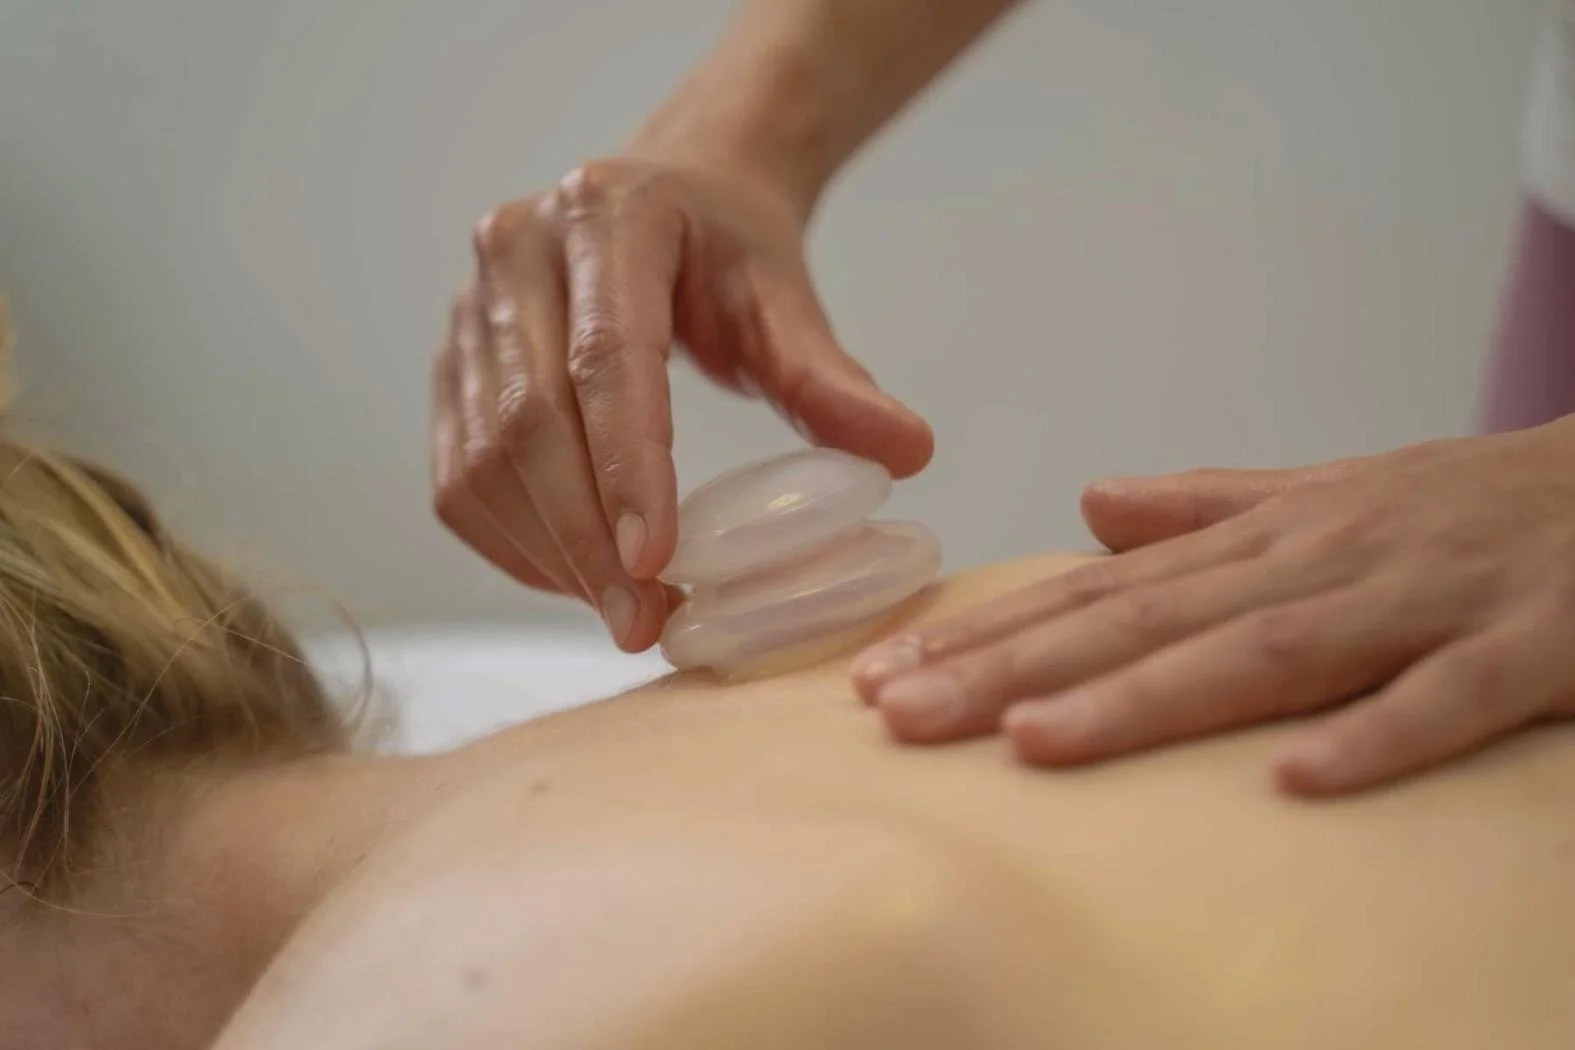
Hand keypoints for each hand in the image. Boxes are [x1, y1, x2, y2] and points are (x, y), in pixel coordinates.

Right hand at [430, 156, 931, 650]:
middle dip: (583, 539)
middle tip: (643, 623)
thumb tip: (908, 453)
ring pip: (480, 460)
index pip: (606, 358)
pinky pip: (457, 477)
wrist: (664, 194)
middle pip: (528, 419)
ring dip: (546, 554)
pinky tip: (576, 579)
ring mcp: (468, 308)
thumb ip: (830, 377)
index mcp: (604, 215)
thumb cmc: (725, 245)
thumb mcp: (783, 295)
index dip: (627, 468)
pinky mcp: (451, 364)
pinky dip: (513, 545)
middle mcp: (514, 251)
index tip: (655, 565)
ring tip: (621, 612)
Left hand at [852, 419, 1574, 794]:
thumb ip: (1210, 507)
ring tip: (1031, 745)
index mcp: (1269, 540)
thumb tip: (1091, 507)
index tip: (887, 677)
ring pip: (1264, 654)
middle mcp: (1319, 563)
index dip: (992, 635)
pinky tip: (1295, 783)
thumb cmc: (1466, 504)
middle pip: (1146, 624)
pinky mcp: (1528, 646)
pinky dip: (1375, 734)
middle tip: (899, 717)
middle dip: (1014, 672)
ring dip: (1145, 700)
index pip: (1103, 592)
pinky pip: (1446, 699)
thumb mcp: (1328, 497)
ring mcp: (1419, 602)